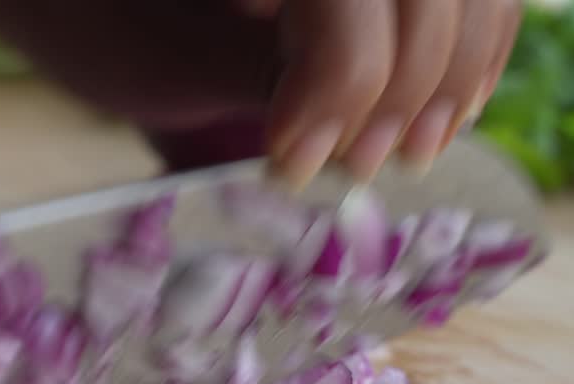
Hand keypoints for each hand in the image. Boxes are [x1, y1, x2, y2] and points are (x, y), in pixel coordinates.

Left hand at [0, 0, 520, 185]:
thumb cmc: (100, 24)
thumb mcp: (161, 60)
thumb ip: (261, 78)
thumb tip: (348, 132)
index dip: (345, 78)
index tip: (301, 162)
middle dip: (407, 79)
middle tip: (367, 168)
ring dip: (456, 65)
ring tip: (413, 149)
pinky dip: (472, 41)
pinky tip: (444, 110)